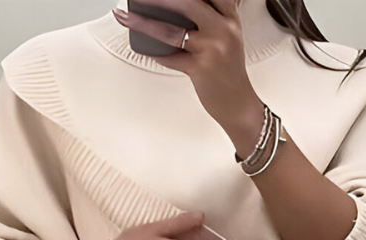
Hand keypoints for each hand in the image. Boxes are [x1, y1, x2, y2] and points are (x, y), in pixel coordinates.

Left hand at [112, 0, 264, 154]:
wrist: (239, 104)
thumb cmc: (228, 71)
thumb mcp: (227, 37)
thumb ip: (207, 20)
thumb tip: (170, 8)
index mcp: (230, 18)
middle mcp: (223, 29)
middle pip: (187, 3)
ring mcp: (212, 48)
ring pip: (172, 30)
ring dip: (144, 23)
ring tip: (126, 17)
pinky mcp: (201, 69)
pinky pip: (170, 57)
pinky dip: (154, 52)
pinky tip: (142, 46)